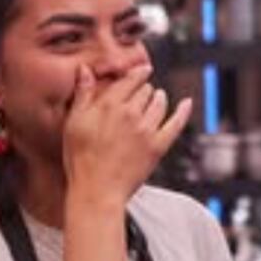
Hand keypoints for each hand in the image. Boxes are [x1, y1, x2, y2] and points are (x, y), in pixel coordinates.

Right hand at [62, 64, 191, 202]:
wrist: (96, 190)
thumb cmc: (81, 159)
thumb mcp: (74, 123)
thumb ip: (83, 94)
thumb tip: (85, 70)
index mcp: (109, 105)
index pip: (130, 80)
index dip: (137, 74)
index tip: (142, 71)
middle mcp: (131, 113)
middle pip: (146, 91)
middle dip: (144, 90)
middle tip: (142, 93)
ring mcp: (147, 130)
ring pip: (160, 103)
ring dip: (160, 98)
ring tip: (158, 98)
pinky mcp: (158, 146)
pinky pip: (176, 123)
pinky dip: (183, 111)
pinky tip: (187, 103)